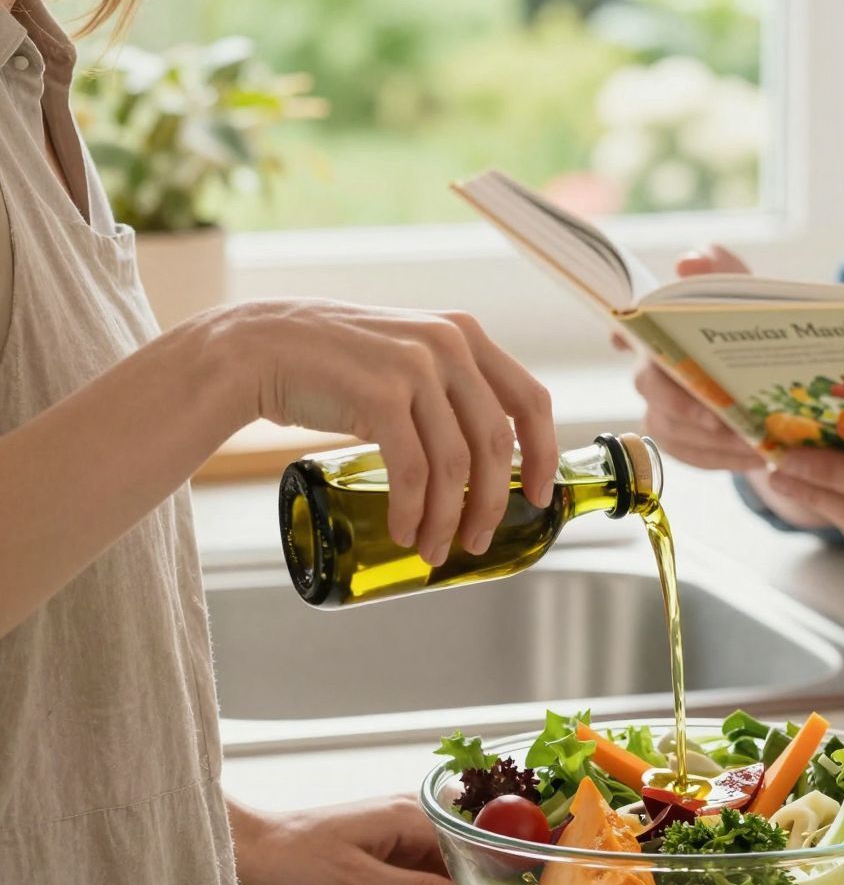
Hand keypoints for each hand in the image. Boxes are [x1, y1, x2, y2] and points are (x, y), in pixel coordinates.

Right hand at [218, 298, 557, 565]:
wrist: (259, 347)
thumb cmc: (334, 364)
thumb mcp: (406, 357)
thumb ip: (446, 387)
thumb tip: (484, 458)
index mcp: (465, 335)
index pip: (530, 401)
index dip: (544, 455)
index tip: (539, 496)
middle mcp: (448, 345)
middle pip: (495, 444)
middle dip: (492, 504)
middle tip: (476, 542)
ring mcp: (415, 368)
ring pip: (454, 465)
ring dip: (447, 519)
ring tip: (432, 549)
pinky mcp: (379, 395)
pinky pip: (412, 471)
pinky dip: (411, 510)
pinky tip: (404, 532)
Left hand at [229, 794, 474, 884]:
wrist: (247, 856)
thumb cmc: (294, 860)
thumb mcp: (359, 882)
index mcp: (408, 813)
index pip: (472, 836)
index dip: (500, 862)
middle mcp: (408, 816)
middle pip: (467, 844)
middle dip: (492, 870)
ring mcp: (395, 834)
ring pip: (449, 857)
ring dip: (467, 880)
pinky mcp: (382, 853)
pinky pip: (426, 867)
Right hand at [617, 245, 762, 473]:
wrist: (764, 374)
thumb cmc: (742, 326)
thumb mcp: (741, 290)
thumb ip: (720, 268)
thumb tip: (689, 262)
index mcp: (660, 334)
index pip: (627, 332)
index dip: (621, 336)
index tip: (623, 340)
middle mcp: (652, 374)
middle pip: (652, 391)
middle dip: (683, 406)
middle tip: (719, 418)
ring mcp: (662, 412)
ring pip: (671, 431)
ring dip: (712, 441)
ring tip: (754, 442)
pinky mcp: (680, 443)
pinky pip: (693, 457)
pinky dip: (726, 459)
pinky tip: (759, 456)